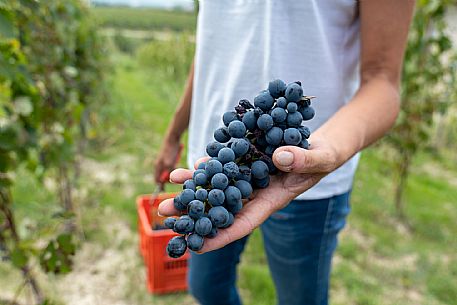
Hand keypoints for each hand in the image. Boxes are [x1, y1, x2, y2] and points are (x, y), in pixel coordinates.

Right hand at [154, 138, 180, 187]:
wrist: (173, 138)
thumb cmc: (170, 151)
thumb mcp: (169, 164)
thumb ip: (167, 173)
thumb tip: (167, 181)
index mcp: (157, 167)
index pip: (157, 180)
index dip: (161, 186)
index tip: (164, 190)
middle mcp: (159, 165)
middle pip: (163, 176)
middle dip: (168, 178)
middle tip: (174, 177)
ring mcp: (163, 161)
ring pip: (168, 171)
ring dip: (172, 171)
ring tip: (176, 164)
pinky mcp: (168, 158)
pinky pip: (171, 166)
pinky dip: (174, 166)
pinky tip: (177, 160)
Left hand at [158, 136, 339, 252]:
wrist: (319, 146)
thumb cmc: (323, 158)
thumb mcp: (319, 159)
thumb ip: (303, 161)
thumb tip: (280, 158)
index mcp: (272, 200)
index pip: (244, 223)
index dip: (221, 235)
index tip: (196, 246)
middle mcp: (256, 192)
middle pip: (221, 206)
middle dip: (193, 210)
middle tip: (164, 212)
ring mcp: (250, 177)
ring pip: (218, 184)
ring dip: (194, 185)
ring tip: (170, 180)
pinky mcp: (247, 160)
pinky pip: (225, 164)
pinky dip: (209, 164)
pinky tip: (191, 164)